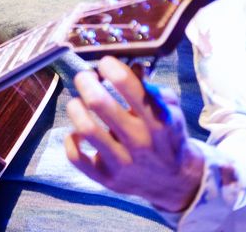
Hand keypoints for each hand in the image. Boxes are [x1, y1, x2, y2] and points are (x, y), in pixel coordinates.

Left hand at [65, 56, 204, 212]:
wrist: (174, 181)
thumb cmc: (169, 138)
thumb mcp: (171, 111)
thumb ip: (154, 89)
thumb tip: (132, 65)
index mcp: (156, 120)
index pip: (126, 83)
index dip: (109, 66)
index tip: (105, 63)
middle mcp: (138, 141)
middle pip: (98, 102)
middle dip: (85, 81)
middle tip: (85, 77)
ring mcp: (121, 162)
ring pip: (85, 128)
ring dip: (75, 107)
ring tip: (78, 102)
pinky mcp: (106, 178)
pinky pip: (77, 157)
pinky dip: (71, 140)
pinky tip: (77, 132)